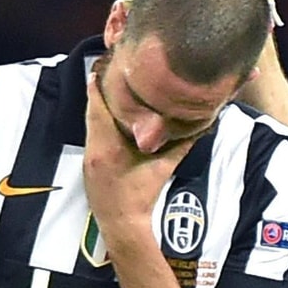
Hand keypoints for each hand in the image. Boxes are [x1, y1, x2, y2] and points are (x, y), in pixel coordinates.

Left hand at [83, 68, 187, 242]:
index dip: (100, 83)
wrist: (123, 222)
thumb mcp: (164, 168)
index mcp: (109, 144)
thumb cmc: (142, 195)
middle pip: (92, 108)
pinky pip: (92, 133)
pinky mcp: (88, 161)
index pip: (99, 105)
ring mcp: (88, 153)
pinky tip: (110, 118)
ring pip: (91, 121)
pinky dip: (99, 122)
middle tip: (108, 72)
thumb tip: (199, 126)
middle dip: (100, 91)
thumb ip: (180, 144)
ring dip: (99, 106)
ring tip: (109, 89)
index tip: (105, 65)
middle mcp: (94, 145)